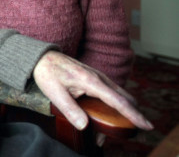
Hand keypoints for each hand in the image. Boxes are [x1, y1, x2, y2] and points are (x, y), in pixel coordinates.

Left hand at [32, 51, 152, 131]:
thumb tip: (84, 126)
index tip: (146, 125)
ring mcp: (99, 76)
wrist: (43, 57)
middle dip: (132, 115)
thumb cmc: (48, 73)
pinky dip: (116, 104)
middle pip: (124, 98)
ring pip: (119, 95)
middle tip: (132, 131)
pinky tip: (110, 115)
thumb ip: (70, 109)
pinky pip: (111, 92)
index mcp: (91, 81)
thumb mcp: (55, 93)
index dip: (133, 114)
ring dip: (123, 111)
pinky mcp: (96, 78)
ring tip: (117, 128)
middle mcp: (99, 77)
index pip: (118, 101)